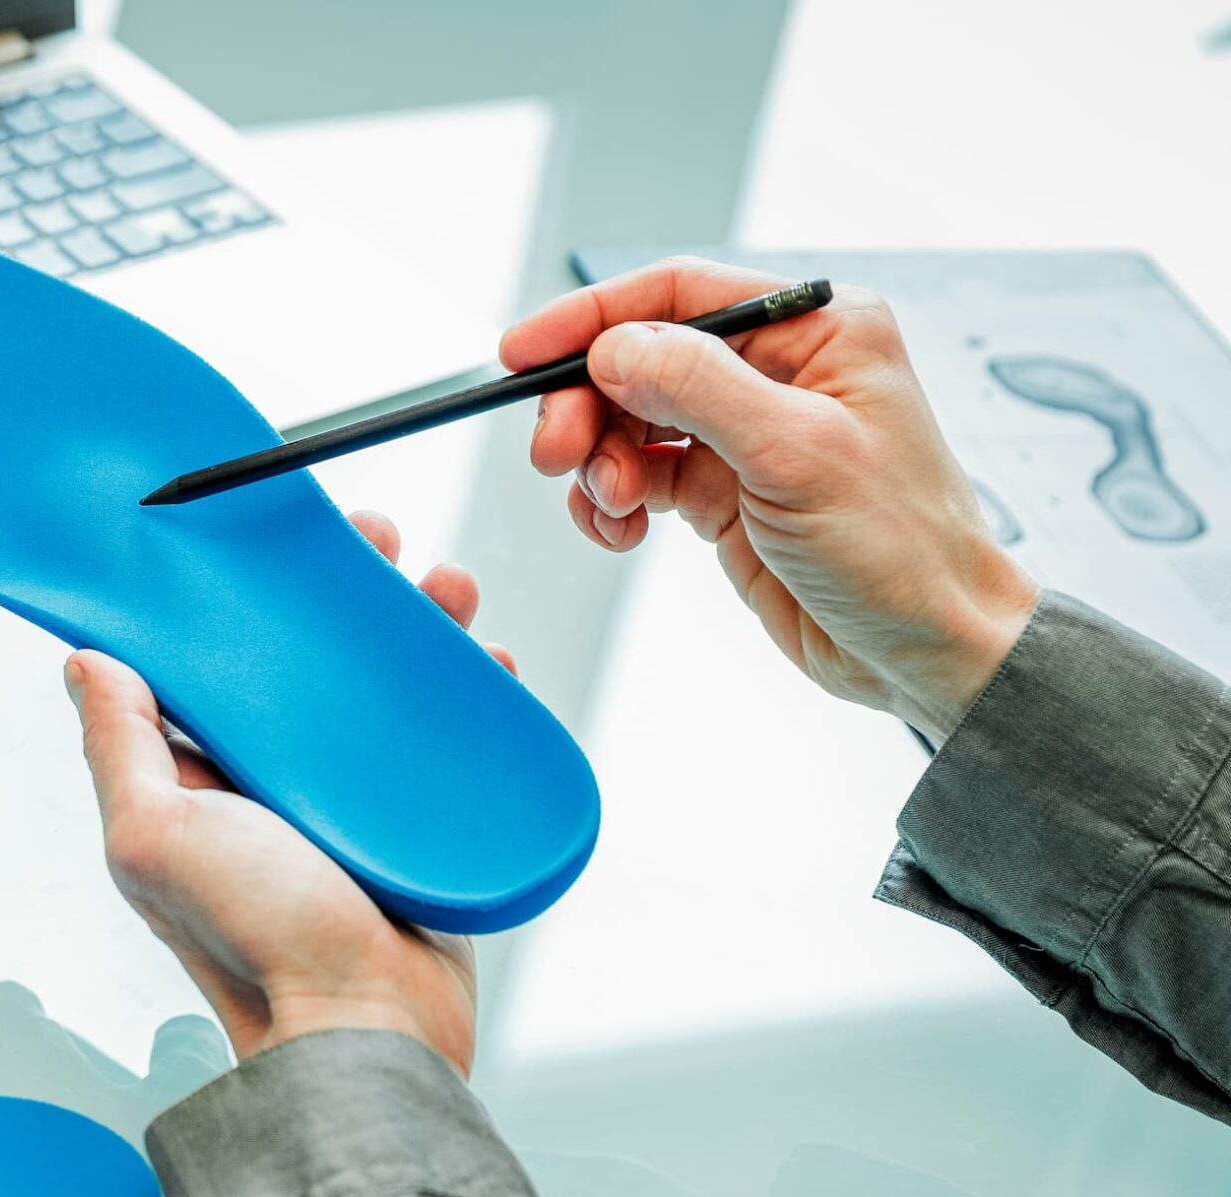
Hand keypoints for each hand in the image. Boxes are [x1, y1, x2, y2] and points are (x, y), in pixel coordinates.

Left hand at [68, 512, 494, 1071]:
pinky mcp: (417, 829)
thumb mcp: (154, 835)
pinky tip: (486, 662)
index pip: (215, 670)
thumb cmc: (257, 948)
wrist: (365, 1028)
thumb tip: (85, 663)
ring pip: (383, 694)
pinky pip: (444, 744)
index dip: (245, 604)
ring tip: (446, 588)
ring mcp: (349, 809)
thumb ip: (118, 747)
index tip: (274, 544)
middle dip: (347, 598)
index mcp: (199, 785)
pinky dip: (468, 696)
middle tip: (380, 545)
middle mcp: (271, 793)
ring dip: (417, 630)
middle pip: (310, 668)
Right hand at [509, 256, 1038, 742]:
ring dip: (599, 462)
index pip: (679, 295)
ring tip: (612, 507)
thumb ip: (699, 389)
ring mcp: (748, 433)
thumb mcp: (797, 455)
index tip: (523, 353)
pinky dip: (613, 502)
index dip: (592, 318)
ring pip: (630, 420)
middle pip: (640, 359)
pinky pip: (640, 476)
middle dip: (587, 406)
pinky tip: (622, 531)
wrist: (927, 648)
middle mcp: (780, 371)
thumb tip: (614, 348)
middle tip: (556, 456)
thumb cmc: (903, 549)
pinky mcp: (726, 490)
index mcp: (817, 331)